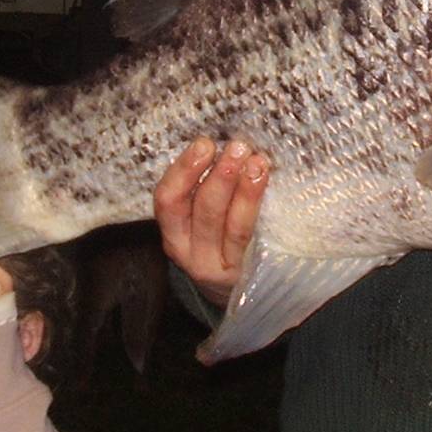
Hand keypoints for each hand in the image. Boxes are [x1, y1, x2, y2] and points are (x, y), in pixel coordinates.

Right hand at [154, 138, 268, 308]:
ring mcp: (215, 265)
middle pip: (199, 210)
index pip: (168, 199)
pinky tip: (263, 182)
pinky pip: (247, 236)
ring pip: (227, 224)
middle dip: (219, 175)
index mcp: (172, 230)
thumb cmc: (217, 237)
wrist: (234, 289)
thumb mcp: (199, 217)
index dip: (184, 170)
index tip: (205, 144)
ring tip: (256, 162)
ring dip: (243, 189)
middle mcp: (187, 251)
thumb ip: (202, 185)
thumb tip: (221, 141)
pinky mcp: (241, 272)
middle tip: (237, 147)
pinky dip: (254, 205)